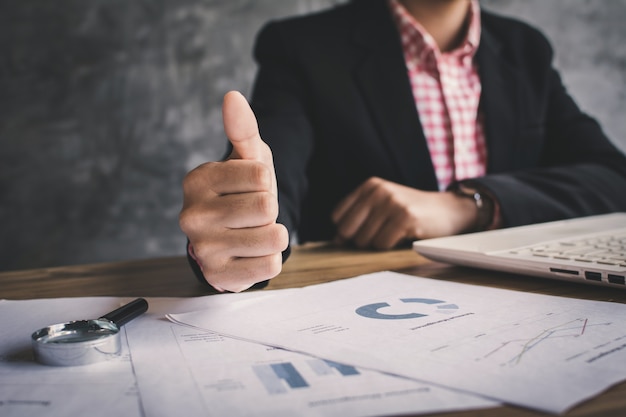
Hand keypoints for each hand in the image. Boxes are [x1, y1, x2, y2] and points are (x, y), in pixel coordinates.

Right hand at [179, 91, 288, 291]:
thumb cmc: (243, 192)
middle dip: (270, 210)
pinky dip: (270, 259)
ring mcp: (203, 249)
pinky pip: (271, 267)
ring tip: (253, 233)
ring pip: (273, 238)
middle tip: (253, 214)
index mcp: (197, 180)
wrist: (232, 238)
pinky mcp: (218, 277)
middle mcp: (191, 215)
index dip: (266, 183)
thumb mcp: (247, 159)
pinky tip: (251, 254)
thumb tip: (233, 97)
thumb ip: (242, 129)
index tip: (251, 188)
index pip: (260, 176)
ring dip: (273, 235)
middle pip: (266, 208)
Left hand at [331, 177, 477, 248]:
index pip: (337, 217)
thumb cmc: (411, 213)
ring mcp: (392, 202)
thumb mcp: (382, 207)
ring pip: (365, 240)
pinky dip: (391, 247)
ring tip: (394, 233)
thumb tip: (336, 241)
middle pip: (348, 230)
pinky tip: (404, 236)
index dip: (347, 231)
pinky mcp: (405, 217)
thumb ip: (358, 219)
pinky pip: (382, 244)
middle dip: (360, 240)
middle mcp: (379, 190)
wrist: (448, 211)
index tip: (364, 232)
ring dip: (378, 244)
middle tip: (381, 235)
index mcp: (369, 186)